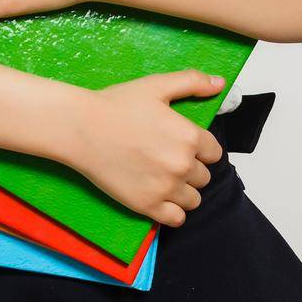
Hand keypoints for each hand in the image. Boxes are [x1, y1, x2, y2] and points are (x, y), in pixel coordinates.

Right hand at [63, 70, 226, 226]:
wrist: (81, 128)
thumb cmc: (117, 105)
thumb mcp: (157, 86)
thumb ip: (192, 82)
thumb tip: (219, 83)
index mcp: (190, 137)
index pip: (214, 153)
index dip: (200, 149)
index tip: (182, 145)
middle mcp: (182, 165)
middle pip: (204, 177)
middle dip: (191, 169)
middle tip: (167, 159)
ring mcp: (166, 188)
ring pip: (193, 200)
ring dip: (184, 191)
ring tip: (164, 178)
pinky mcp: (147, 206)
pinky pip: (177, 219)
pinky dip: (173, 211)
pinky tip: (160, 196)